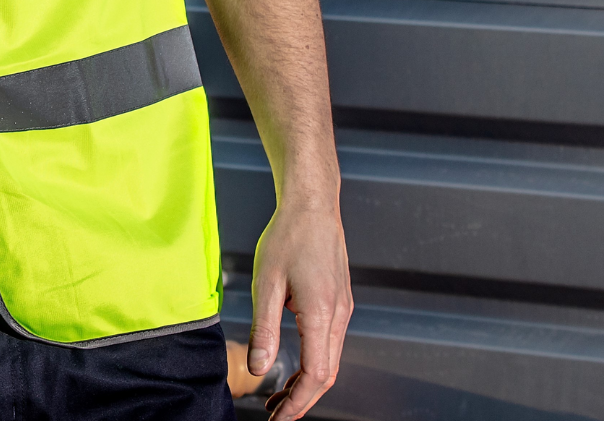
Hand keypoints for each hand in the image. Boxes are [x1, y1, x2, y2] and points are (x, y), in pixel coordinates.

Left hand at [245, 199, 351, 419]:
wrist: (313, 205)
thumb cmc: (289, 236)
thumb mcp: (267, 282)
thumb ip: (263, 329)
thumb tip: (259, 368)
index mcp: (322, 313)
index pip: (316, 374)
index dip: (297, 402)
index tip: (278, 419)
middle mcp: (339, 315)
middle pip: (326, 374)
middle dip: (301, 400)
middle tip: (275, 415)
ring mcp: (343, 309)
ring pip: (330, 361)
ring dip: (306, 383)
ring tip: (279, 398)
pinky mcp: (340, 302)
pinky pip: (330, 344)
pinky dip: (313, 363)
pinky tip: (293, 366)